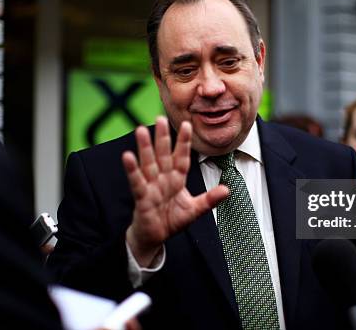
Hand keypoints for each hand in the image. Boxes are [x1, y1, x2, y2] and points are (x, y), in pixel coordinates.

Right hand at [123, 117, 228, 266]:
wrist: (154, 237)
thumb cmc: (172, 220)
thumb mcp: (194, 210)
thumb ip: (209, 199)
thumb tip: (227, 190)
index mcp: (177, 179)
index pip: (182, 157)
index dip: (184, 142)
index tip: (188, 124)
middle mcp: (163, 179)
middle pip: (163, 154)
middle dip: (162, 137)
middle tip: (160, 117)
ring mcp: (151, 186)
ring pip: (148, 163)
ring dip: (145, 147)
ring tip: (140, 129)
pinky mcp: (142, 197)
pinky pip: (137, 181)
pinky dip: (132, 170)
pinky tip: (127, 155)